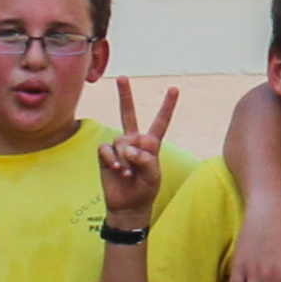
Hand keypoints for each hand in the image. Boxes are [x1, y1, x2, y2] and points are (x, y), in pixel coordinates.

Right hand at [97, 86, 175, 227]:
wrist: (128, 204)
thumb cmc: (145, 189)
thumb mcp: (153, 175)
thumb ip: (145, 159)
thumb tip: (129, 149)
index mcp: (152, 143)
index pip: (160, 121)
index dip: (167, 106)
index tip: (174, 88)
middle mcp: (135, 140)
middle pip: (128, 113)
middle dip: (125, 95)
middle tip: (122, 77)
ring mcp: (119, 146)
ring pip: (120, 140)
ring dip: (124, 157)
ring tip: (128, 172)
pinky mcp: (106, 154)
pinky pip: (107, 149)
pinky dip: (113, 159)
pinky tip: (117, 170)